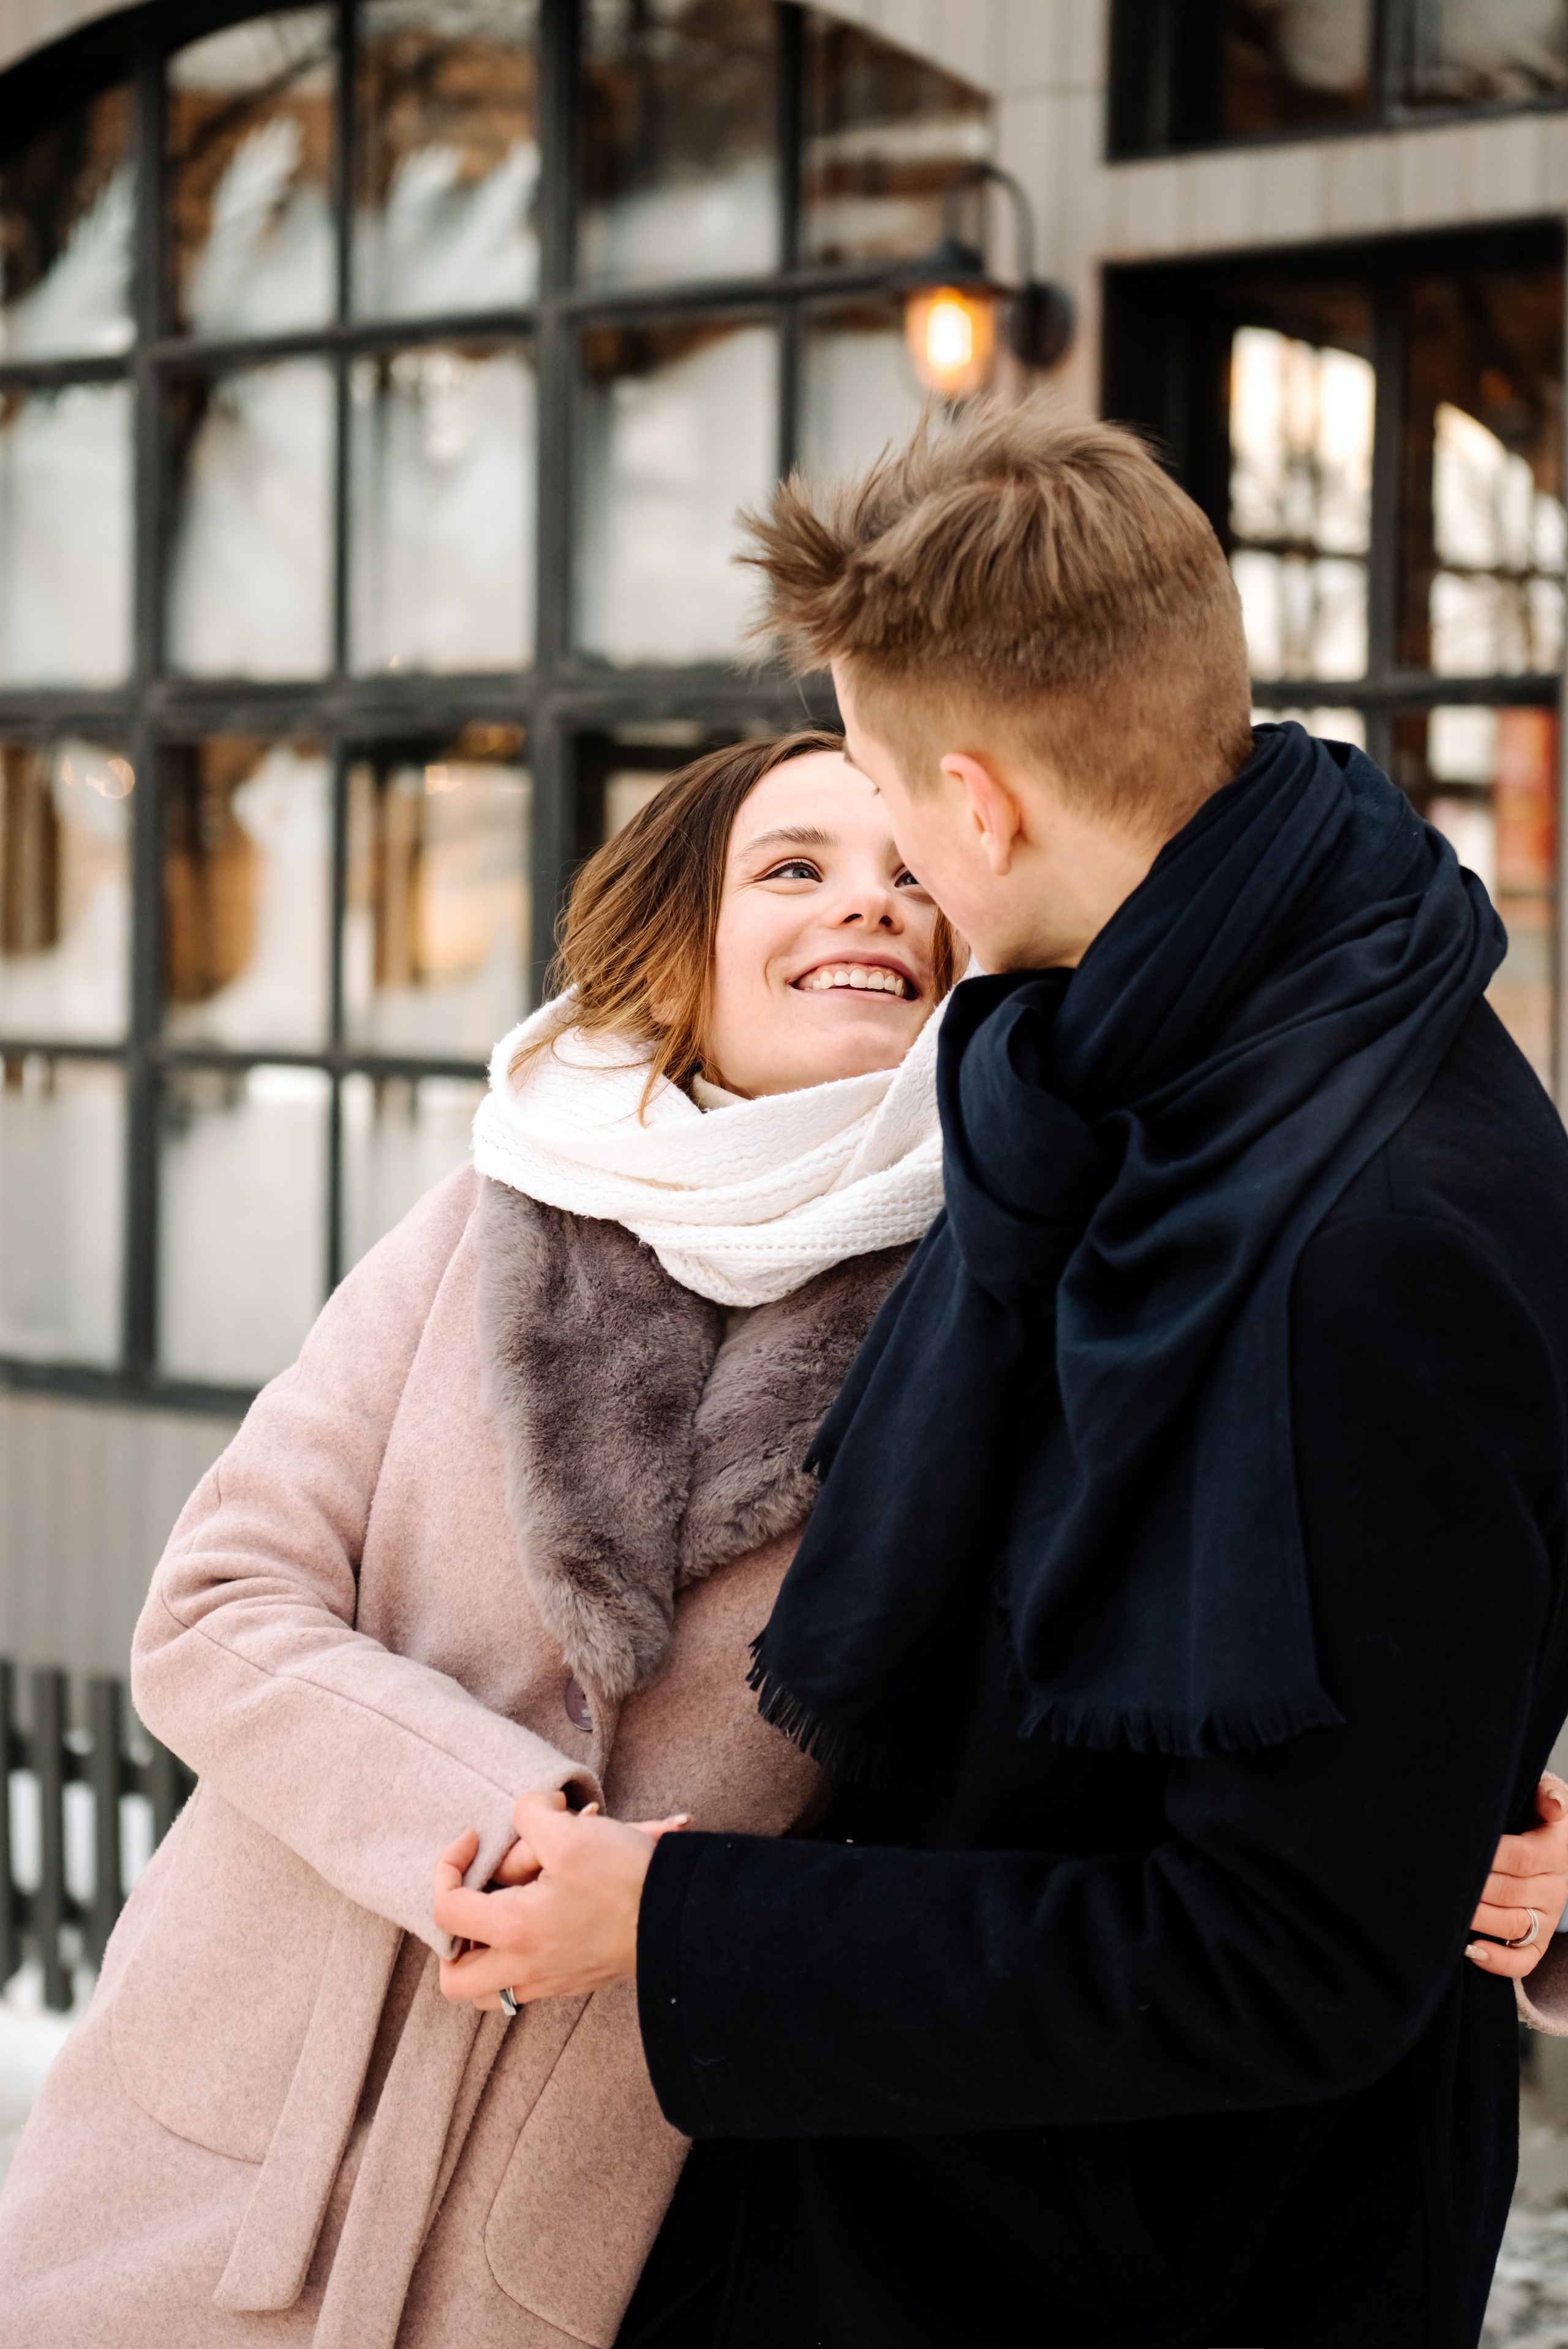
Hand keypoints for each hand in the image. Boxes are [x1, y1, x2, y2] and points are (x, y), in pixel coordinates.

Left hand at [433, 1789, 688, 2010]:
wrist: (681, 1919)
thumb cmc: (625, 1879)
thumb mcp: (571, 1832)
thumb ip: (529, 1813)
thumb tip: (525, 1812)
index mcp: (513, 1931)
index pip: (444, 1909)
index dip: (447, 1865)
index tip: (474, 1838)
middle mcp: (524, 1968)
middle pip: (455, 1979)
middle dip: (454, 1938)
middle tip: (476, 1898)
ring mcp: (550, 1982)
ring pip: (489, 1990)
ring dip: (484, 1954)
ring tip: (504, 1910)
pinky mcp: (574, 1981)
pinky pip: (525, 1983)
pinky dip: (519, 1954)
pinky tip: (544, 1912)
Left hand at [1466, 1772, 1567, 1978]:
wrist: (1552, 1849)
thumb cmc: (1534, 1818)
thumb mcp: (1543, 1799)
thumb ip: (1546, 1795)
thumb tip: (1554, 1805)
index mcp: (1555, 1850)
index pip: (1521, 1857)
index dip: (1488, 1857)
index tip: (1454, 1853)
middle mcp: (1555, 1887)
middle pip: (1511, 1892)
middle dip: (1473, 1890)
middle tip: (1437, 1884)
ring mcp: (1547, 1916)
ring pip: (1514, 1925)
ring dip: (1479, 1921)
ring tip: (1448, 1914)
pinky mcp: (1540, 1940)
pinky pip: (1525, 1960)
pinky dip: (1499, 1961)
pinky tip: (1471, 1950)